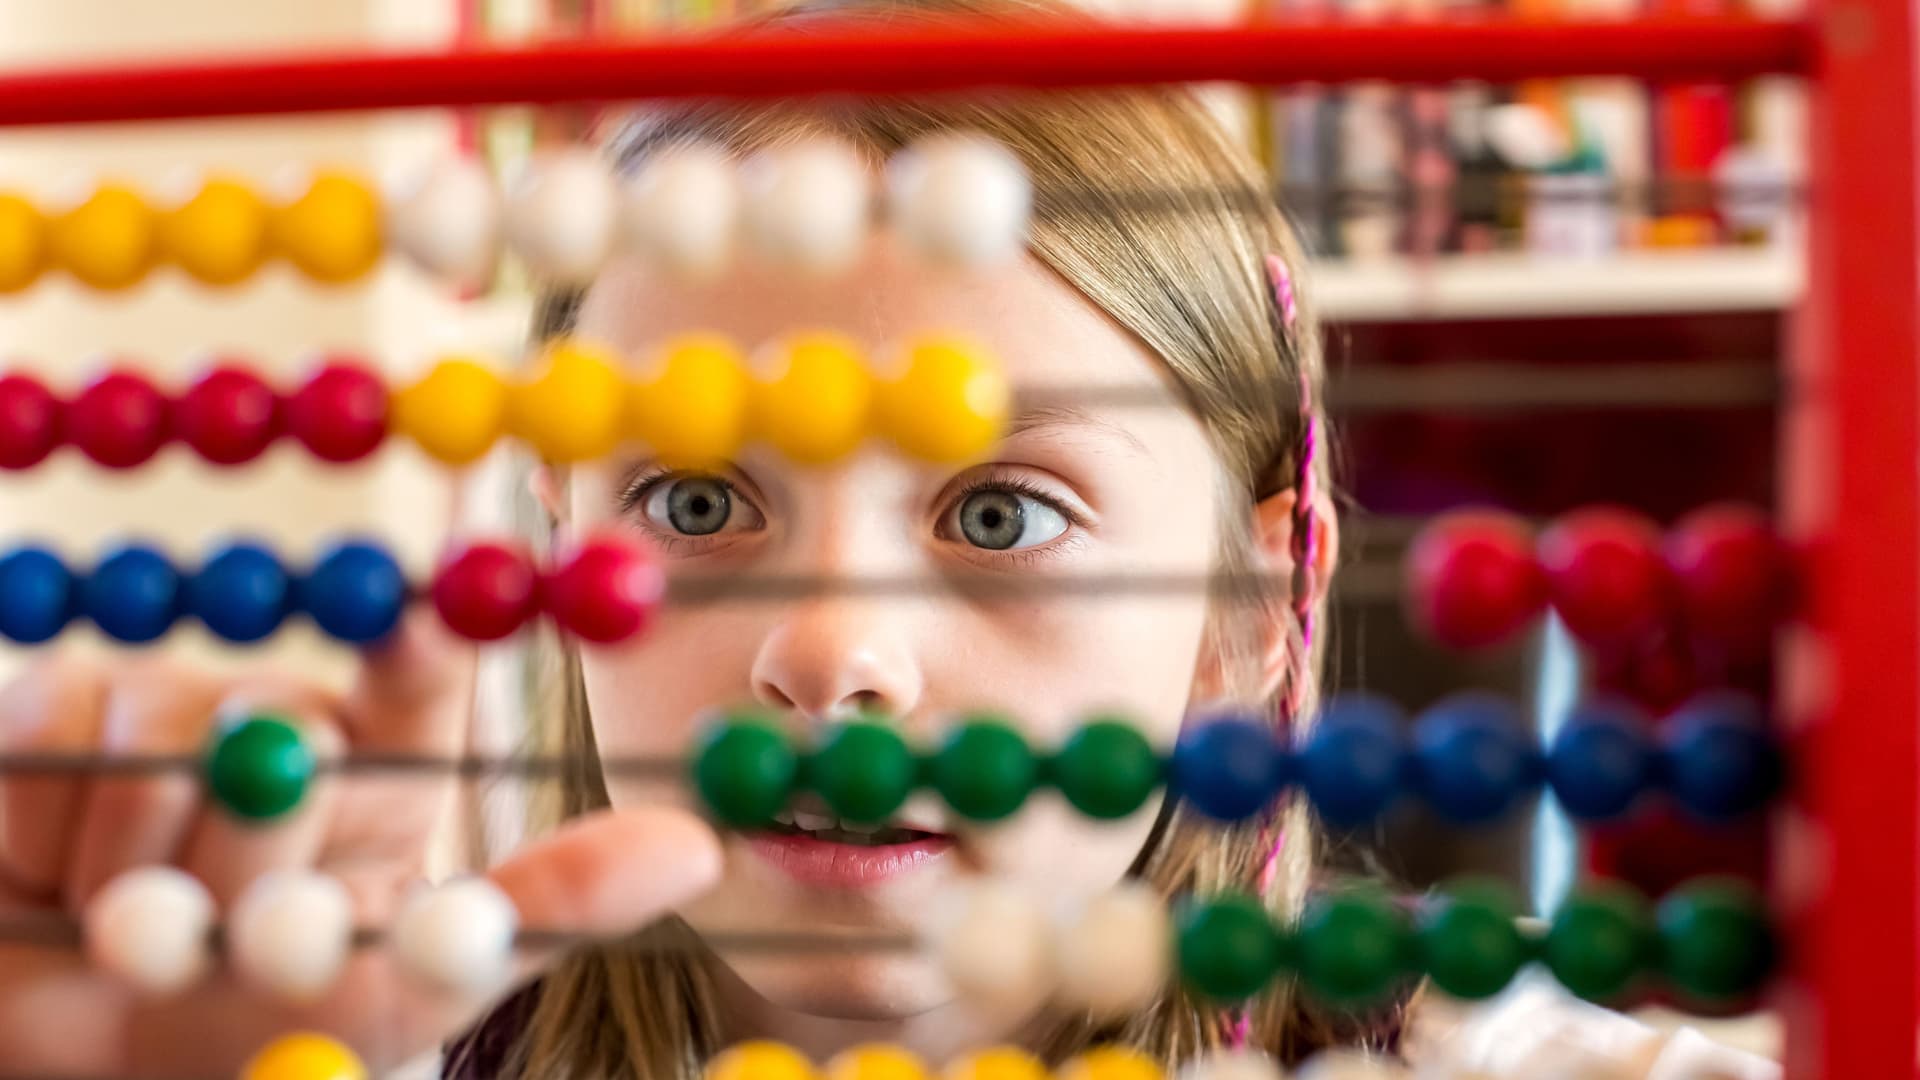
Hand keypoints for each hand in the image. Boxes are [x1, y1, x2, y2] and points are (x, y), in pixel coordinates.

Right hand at [0, 610, 721, 1077]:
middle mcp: (283, 712)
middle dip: (249, 858)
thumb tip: (701, 849)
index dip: (430, 636)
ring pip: (160, 732)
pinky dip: (42, 841)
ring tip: (137, 922)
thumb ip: (547, 911)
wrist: (85, 1058)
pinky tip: (48, 883)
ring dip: (138, 869)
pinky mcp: (45, 709)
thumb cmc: (262, 1023)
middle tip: (234, 929)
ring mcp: (163, 706)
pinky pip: (46, 743)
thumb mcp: (411, 982)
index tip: (436, 626)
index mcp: (386, 761)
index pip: (422, 675)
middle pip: (283, 721)